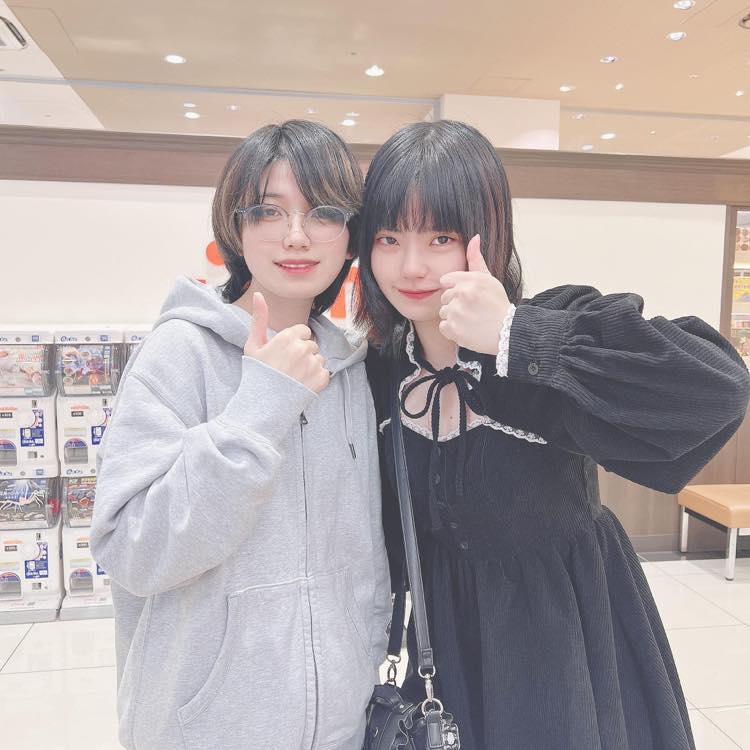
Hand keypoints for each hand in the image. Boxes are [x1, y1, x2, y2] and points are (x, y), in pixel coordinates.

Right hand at [244, 292, 329, 393]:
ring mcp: (314, 364)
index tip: (285, 355)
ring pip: (319, 359)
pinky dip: (316, 379)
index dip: (295, 342)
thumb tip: (258, 293)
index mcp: (288, 337)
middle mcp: (304, 348)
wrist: (262, 405)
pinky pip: (325, 373)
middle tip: (287, 369)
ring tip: (294, 378)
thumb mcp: (253, 344)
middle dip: (303, 355)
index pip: (304, 332)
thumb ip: (259, 317)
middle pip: (311, 345)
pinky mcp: (322, 379)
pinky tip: (302, 385)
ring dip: (310, 367)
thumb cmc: (256, 373)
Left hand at [438, 235, 509, 354]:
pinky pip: (443, 327)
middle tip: (473, 310)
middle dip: (455, 303)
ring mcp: (457, 312)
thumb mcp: (489, 280)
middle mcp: (463, 294)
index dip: (455, 289)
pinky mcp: (454, 329)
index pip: (446, 281)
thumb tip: (474, 237)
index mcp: (471, 280)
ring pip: (443, 312)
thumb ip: (476, 260)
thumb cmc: (497, 305)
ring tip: (471, 320)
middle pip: (444, 297)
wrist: (507, 332)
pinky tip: (466, 329)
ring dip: (454, 317)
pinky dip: (452, 330)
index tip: (467, 297)